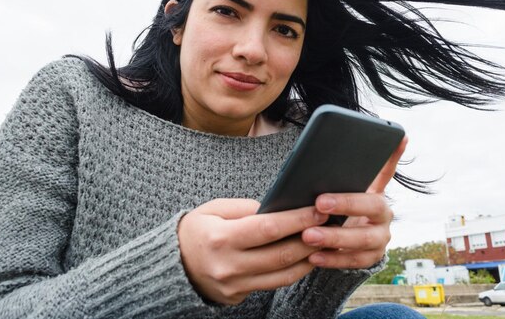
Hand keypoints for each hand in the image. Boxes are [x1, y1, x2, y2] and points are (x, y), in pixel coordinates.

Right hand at [177, 199, 328, 304]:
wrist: (173, 265)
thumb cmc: (197, 230)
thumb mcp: (214, 209)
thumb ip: (245, 208)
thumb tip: (280, 209)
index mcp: (221, 238)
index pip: (268, 228)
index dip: (297, 219)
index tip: (319, 210)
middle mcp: (229, 265)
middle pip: (281, 255)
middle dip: (311, 239)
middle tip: (330, 225)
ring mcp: (234, 286)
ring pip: (283, 275)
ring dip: (309, 258)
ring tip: (326, 241)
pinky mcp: (239, 297)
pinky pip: (273, 284)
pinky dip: (293, 271)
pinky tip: (306, 257)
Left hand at [301, 137, 407, 268]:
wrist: (346, 241)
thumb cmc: (339, 210)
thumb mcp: (341, 193)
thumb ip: (339, 178)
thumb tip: (324, 155)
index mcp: (377, 193)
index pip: (385, 173)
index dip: (393, 155)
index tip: (398, 136)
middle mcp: (384, 215)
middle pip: (373, 207)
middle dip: (346, 204)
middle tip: (319, 203)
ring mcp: (380, 239)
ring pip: (363, 239)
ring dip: (335, 238)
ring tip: (308, 236)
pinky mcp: (371, 259)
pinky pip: (354, 262)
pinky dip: (333, 259)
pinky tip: (314, 256)